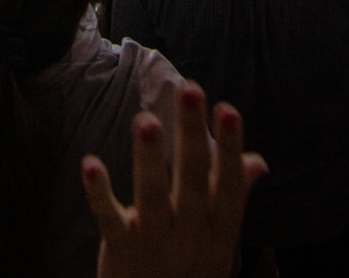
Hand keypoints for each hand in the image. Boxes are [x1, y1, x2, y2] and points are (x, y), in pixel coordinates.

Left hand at [82, 82, 266, 277]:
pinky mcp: (120, 251)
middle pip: (192, 181)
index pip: (227, 185)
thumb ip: (234, 198)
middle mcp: (190, 237)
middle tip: (189, 90)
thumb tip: (257, 160)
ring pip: (151, 197)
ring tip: (145, 120)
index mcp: (218, 232)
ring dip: (148, 158)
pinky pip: (109, 220)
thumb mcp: (220, 243)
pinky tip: (90, 164)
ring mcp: (154, 244)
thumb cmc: (191, 272)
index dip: (229, 148)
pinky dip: (99, 194)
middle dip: (191, 135)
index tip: (228, 109)